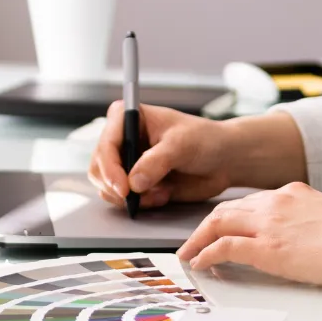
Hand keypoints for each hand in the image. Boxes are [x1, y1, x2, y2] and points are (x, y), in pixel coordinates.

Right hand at [88, 101, 235, 208]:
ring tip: (158, 194)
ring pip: (107, 185)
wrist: (222, 160)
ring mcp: (127, 161)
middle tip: (137, 198)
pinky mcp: (135, 181)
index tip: (123, 188)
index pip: (106, 143)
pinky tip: (162, 195)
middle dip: (117, 186)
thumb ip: (156, 162)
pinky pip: (123, 199)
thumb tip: (134, 182)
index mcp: (127, 117)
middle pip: (99, 167)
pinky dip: (140, 203)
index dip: (109, 167)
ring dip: (131, 197)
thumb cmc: (204, 140)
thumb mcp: (181, 145)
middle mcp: (122, 138)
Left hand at [177, 181, 321, 287]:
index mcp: (292, 193)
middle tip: (193, 241)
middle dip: (205, 226)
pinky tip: (200, 262)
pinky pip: (225, 247)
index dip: (230, 216)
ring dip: (198, 239)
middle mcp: (275, 202)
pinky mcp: (269, 248)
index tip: (220, 227)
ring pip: (218, 223)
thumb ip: (309, 222)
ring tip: (188, 254)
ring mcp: (270, 224)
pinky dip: (207, 253)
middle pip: (226, 209)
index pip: (249, 202)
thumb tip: (304, 240)